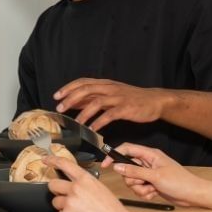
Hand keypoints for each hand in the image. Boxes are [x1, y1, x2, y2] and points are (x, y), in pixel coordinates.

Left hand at [45, 156, 145, 211]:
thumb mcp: (100, 189)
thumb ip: (84, 185)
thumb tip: (73, 186)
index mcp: (86, 179)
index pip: (65, 164)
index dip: (52, 160)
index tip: (46, 160)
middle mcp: (76, 188)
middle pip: (53, 185)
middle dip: (58, 191)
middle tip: (68, 198)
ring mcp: (69, 203)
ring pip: (56, 202)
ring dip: (64, 207)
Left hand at [53, 78, 170, 131]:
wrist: (155, 100)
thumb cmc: (131, 98)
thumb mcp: (111, 94)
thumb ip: (94, 97)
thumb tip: (74, 101)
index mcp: (105, 84)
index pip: (83, 82)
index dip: (68, 88)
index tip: (56, 96)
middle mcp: (110, 88)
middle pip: (86, 90)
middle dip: (71, 99)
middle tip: (60, 108)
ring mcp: (118, 98)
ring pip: (96, 102)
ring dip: (84, 112)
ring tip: (76, 122)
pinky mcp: (126, 109)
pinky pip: (109, 115)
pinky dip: (99, 122)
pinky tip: (92, 129)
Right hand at [100, 143, 210, 206]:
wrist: (193, 195)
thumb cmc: (181, 182)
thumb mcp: (155, 176)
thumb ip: (134, 171)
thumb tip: (118, 166)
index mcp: (150, 155)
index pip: (127, 149)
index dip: (114, 155)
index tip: (106, 165)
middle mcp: (149, 163)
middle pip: (127, 168)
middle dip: (133, 179)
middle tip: (144, 182)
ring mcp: (150, 174)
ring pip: (132, 181)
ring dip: (140, 188)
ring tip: (152, 189)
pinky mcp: (151, 183)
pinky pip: (139, 189)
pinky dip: (145, 193)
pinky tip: (155, 193)